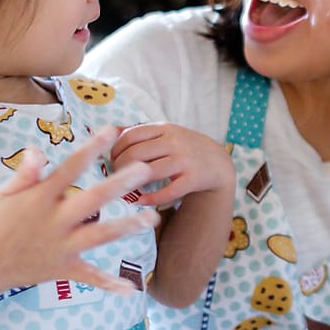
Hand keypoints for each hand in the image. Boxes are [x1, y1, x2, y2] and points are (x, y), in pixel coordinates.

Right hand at [0, 128, 158, 296]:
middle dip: (119, 185)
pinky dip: (109, 284)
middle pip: (93, 200)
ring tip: (152, 219)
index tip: (113, 131)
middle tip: (145, 170)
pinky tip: (132, 288)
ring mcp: (61, 246)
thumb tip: (37, 150)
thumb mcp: (3, 195)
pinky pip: (90, 276)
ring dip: (127, 227)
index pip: (70, 168)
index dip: (92, 148)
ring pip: (100, 236)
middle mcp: (55, 221)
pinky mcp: (62, 269)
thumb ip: (25, 174)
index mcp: (40, 198)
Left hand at [110, 123, 234, 207]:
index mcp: (165, 128)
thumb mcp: (168, 133)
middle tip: (114, 176)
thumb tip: (112, 132)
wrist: (218, 162)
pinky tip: (141, 201)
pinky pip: (167, 192)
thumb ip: (144, 133)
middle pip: (136, 154)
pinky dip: (151, 199)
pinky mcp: (193, 179)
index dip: (115, 148)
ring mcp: (185, 161)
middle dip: (119, 166)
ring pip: (149, 172)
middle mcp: (175, 142)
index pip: (131, 135)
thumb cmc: (185, 148)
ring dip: (131, 183)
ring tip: (124, 188)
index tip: (111, 159)